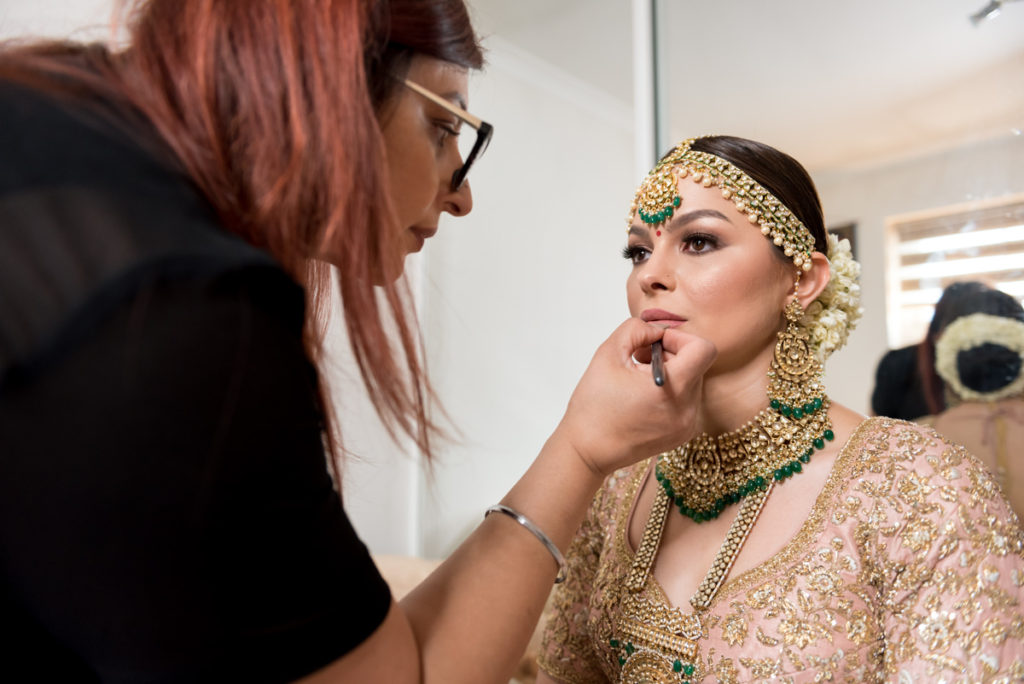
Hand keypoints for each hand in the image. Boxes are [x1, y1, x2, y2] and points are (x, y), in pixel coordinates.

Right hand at [554, 318, 715, 477]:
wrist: (587, 450)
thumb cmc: (593, 405)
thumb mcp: (609, 353)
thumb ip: (637, 329)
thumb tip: (658, 329)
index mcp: (672, 388)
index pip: (703, 349)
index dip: (680, 338)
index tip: (655, 343)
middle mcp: (687, 409)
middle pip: (697, 364)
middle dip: (670, 354)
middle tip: (639, 359)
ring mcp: (687, 425)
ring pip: (692, 381)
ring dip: (670, 372)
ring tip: (638, 380)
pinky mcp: (682, 434)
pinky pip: (687, 401)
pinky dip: (670, 392)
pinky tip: (643, 397)